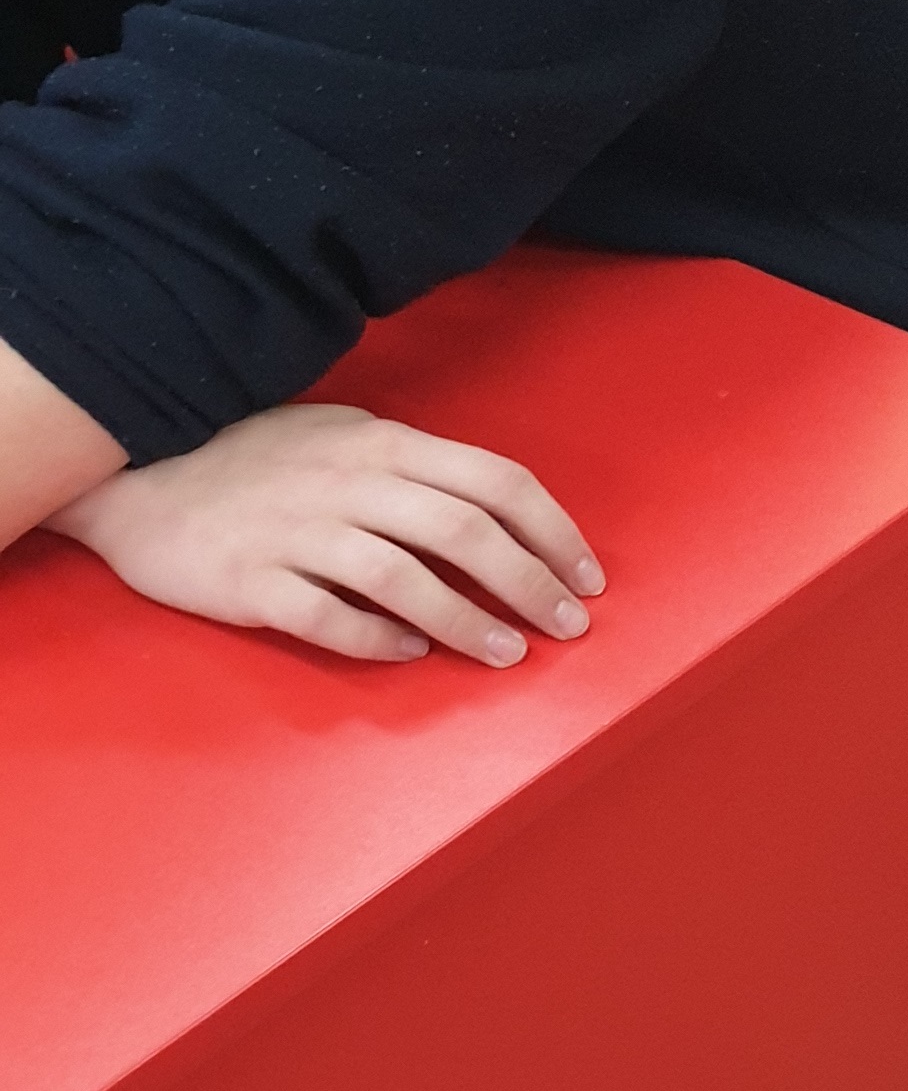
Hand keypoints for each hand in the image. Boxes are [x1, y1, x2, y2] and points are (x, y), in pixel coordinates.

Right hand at [49, 405, 605, 669]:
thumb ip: (412, 466)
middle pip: (465, 532)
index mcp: (383, 444)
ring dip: (467, 620)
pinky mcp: (249, 581)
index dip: (552, 531)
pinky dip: (376, 640)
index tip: (587, 577)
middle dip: (531, 583)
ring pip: (404, 578)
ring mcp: (297, 532)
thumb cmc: (253, 456)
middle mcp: (349, 482)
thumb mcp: (342, 433)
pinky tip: (410, 657)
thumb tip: (490, 511)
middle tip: (568, 627)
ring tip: (509, 654)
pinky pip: (326, 617)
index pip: (495, 481)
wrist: (137, 473)